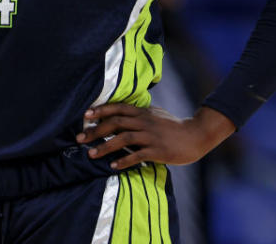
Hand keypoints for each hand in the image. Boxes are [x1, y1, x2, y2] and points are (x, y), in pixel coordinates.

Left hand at [75, 104, 236, 169]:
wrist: (195, 135)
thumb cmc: (173, 126)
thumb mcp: (156, 114)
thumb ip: (140, 113)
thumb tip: (123, 112)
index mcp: (143, 112)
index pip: (118, 108)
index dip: (101, 110)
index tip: (85, 116)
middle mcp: (145, 122)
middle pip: (116, 123)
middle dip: (96, 131)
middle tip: (80, 138)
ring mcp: (151, 136)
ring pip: (124, 138)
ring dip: (105, 146)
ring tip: (91, 154)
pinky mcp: (157, 150)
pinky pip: (137, 155)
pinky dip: (124, 160)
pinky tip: (112, 166)